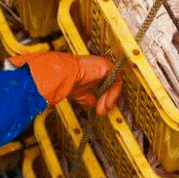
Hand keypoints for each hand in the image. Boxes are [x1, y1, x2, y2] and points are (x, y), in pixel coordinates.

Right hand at [8, 51, 122, 113]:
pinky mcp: (106, 66)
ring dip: (109, 99)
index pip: (102, 86)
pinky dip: (113, 94)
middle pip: (109, 85)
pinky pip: (116, 81)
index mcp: (90, 72)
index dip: (103, 98)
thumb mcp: (79, 94)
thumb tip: (94, 104)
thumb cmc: (64, 82)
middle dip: (107, 100)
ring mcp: (102, 66)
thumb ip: (89, 98)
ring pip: (114, 84)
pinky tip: (105, 102)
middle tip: (101, 111)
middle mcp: (97, 68)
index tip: (100, 109)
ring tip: (102, 109)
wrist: (62, 75)